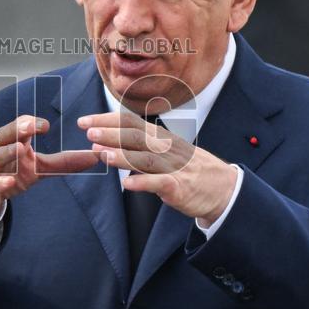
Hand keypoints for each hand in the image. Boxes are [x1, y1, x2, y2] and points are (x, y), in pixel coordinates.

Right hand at [0, 115, 100, 225]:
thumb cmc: (7, 173)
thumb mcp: (36, 168)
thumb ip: (63, 163)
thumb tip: (93, 157)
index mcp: (11, 142)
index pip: (19, 127)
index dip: (30, 124)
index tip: (46, 125)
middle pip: (4, 135)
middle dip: (18, 129)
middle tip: (33, 126)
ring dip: (7, 152)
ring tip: (21, 149)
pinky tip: (8, 182)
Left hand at [78, 112, 237, 225]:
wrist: (223, 188)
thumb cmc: (190, 169)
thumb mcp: (167, 151)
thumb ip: (141, 147)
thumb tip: (109, 144)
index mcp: (161, 138)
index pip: (131, 123)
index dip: (108, 120)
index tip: (86, 121)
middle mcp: (166, 148)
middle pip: (136, 137)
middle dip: (111, 134)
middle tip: (89, 133)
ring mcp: (174, 167)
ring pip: (145, 159)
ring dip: (122, 156)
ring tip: (102, 154)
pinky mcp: (179, 187)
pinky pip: (159, 184)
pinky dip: (143, 183)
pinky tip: (127, 184)